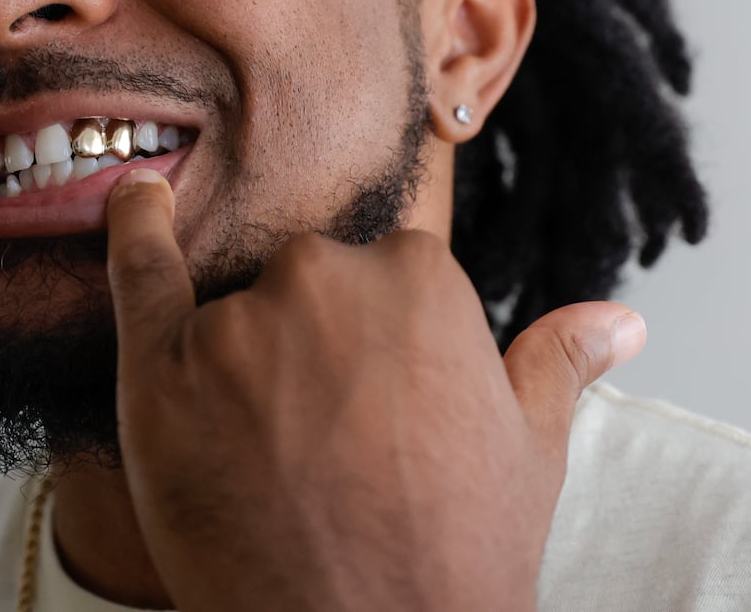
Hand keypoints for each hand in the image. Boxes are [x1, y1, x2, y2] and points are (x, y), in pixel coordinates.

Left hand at [104, 169, 645, 611]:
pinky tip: (134, 198)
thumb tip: (620, 320)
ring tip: (271, 458)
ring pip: (234, 307)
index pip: (383, 272)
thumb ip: (559, 361)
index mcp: (421, 277)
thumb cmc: (457, 553)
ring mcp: (239, 322)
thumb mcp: (529, 452)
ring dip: (244, 360)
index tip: (379, 406)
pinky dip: (131, 227)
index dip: (378, 347)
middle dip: (314, 344)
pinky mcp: (161, 368)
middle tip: (327, 441)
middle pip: (306, 280)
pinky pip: (138, 270)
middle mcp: (327, 278)